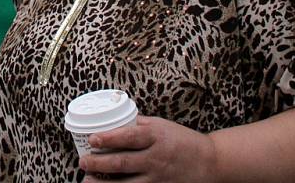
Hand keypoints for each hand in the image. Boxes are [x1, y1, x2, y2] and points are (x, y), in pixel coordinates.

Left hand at [80, 116, 214, 182]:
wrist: (211, 162)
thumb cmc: (182, 140)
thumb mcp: (161, 126)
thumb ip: (138, 124)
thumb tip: (114, 119)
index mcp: (155, 137)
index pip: (128, 137)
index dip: (109, 138)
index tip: (92, 139)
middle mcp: (156, 158)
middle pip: (123, 162)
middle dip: (99, 163)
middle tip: (83, 162)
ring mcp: (159, 178)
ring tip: (87, 181)